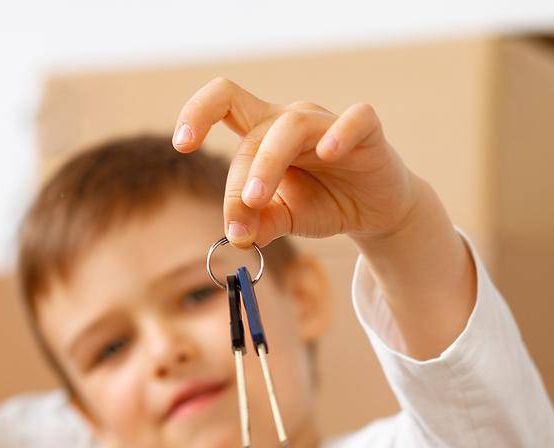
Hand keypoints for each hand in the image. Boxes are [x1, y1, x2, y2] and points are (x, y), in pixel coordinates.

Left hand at [172, 79, 426, 250]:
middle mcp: (291, 121)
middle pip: (253, 135)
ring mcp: (327, 123)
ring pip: (290, 127)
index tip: (181, 144)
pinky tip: (327, 153)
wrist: (372, 211)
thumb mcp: (282, 218)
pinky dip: (340, 132)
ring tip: (257, 201)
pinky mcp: (366, 132)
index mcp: (262, 134)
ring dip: (266, 165)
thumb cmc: (321, 203)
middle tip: (239, 223)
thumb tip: (237, 238)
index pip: (223, 103)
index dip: (198, 113)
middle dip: (239, 183)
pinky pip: (355, 118)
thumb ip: (257, 224)